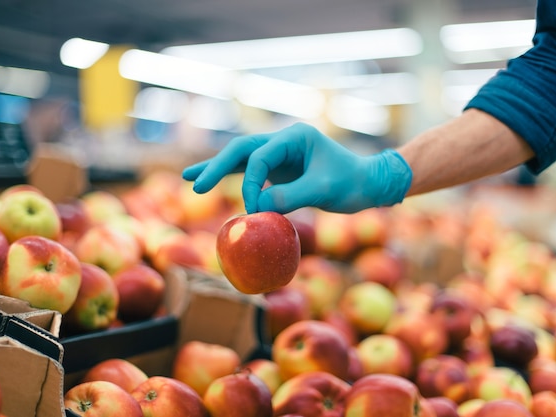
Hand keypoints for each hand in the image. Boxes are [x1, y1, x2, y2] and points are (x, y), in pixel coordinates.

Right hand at [182, 123, 411, 213]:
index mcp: (295, 137)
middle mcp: (283, 142)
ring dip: (215, 169)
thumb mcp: (323, 190)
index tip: (254, 210)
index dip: (251, 184)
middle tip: (194, 185)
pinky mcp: (278, 169)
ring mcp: (279, 155)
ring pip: (240, 159)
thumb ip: (290, 197)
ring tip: (188, 179)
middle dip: (217, 167)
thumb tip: (257, 209)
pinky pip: (248, 171)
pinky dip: (229, 177)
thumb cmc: (351, 183)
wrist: (367, 184)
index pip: (260, 157)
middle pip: (241, 150)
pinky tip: (207, 179)